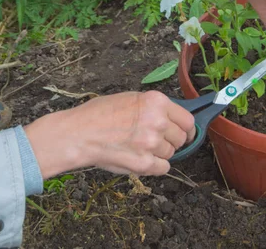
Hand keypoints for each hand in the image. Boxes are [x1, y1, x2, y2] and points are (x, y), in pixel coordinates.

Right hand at [24, 91, 195, 178]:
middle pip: (181, 138)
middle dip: (172, 140)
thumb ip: (153, 107)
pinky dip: (155, 167)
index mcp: (156, 102)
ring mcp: (152, 143)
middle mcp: (158, 121)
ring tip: (140, 148)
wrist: (78, 133)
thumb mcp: (130, 98)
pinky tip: (142, 160)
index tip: (185, 132)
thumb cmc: (99, 114)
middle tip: (156, 140)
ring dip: (160, 153)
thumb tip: (172, 116)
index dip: (187, 128)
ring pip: (171, 153)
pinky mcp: (144, 163)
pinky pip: (163, 168)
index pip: (187, 119)